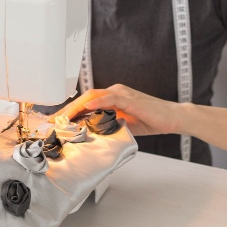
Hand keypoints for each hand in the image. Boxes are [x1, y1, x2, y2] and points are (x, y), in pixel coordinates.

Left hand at [52, 84, 182, 136]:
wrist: (172, 118)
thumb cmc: (151, 120)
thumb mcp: (124, 125)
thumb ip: (108, 125)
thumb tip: (91, 134)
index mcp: (112, 97)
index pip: (86, 103)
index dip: (70, 112)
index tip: (57, 121)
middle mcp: (115, 92)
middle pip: (85, 98)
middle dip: (67, 109)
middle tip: (53, 121)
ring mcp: (122, 93)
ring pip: (93, 96)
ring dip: (76, 107)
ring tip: (63, 117)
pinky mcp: (130, 98)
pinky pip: (110, 98)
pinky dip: (98, 102)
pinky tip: (87, 108)